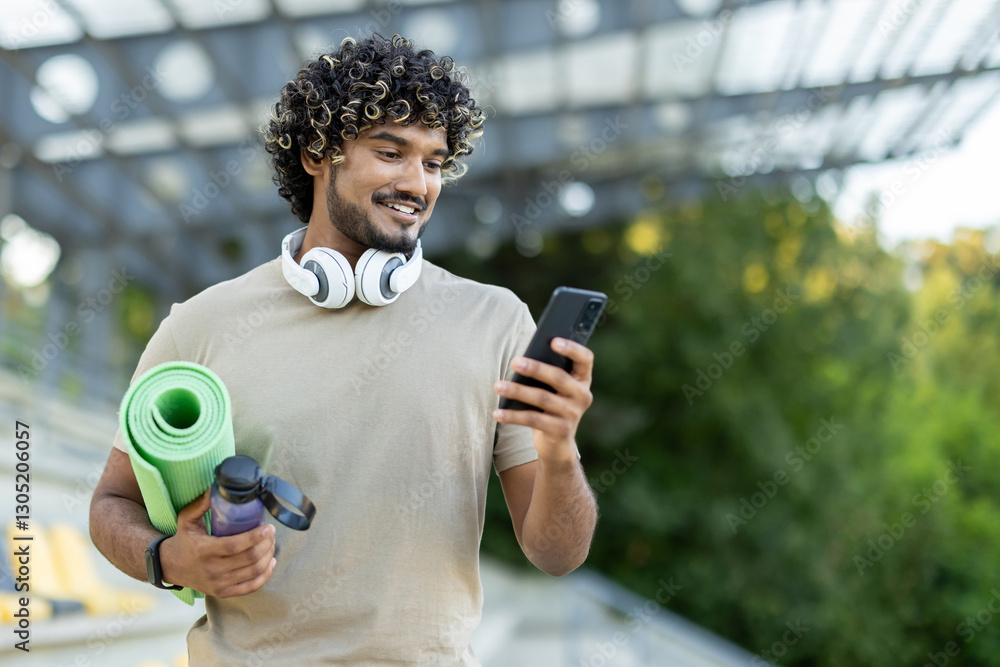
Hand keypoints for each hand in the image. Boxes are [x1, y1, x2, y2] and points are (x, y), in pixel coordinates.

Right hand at [159, 490, 276, 597]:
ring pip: (253, 572)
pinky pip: (251, 587)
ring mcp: (218, 584)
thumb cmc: (183, 539)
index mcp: (204, 551)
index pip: (234, 546)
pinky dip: (265, 575)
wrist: (170, 566)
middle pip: (249, 559)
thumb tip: (218, 486)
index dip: (255, 537)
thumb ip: (202, 503)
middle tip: (272, 533)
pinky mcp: (223, 593)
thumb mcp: (187, 519)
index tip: (269, 527)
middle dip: (266, 544)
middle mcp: (212, 570)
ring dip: (268, 556)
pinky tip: (271, 562)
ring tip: (271, 543)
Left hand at [493, 337, 594, 463]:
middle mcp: (582, 396)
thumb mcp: (553, 389)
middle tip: (514, 362)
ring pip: (542, 399)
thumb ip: (546, 373)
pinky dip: (513, 416)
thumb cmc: (550, 406)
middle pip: (559, 378)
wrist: (557, 444)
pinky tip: (497, 413)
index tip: (552, 341)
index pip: (585, 359)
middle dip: (535, 368)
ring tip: (498, 386)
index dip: (572, 349)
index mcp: (582, 379)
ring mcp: (573, 414)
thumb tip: (522, 358)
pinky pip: (533, 420)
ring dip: (518, 391)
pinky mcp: (560, 431)